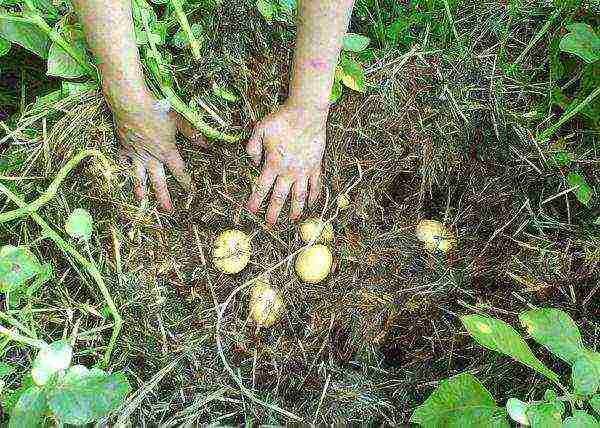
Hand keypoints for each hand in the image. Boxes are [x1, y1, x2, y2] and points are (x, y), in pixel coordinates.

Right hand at [114, 93, 203, 209]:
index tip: (191, 193)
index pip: (179, 171)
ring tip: (141, 200)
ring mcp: (135, 153)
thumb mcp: (179, 120)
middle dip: (163, 196)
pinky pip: (123, 160)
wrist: (130, 103)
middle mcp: (151, 156)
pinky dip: (123, 167)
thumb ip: (192, 133)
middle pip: (158, 180)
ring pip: (138, 175)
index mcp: (166, 151)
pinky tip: (124, 172)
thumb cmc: (157, 109)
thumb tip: (208, 143)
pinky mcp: (123, 146)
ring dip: (140, 188)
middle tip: (167, 210)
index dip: (186, 182)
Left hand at [246, 103, 326, 223]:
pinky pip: (316, 185)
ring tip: (293, 220)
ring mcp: (303, 171)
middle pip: (279, 197)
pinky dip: (314, 196)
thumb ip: (252, 148)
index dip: (256, 200)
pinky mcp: (315, 166)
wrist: (306, 114)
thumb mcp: (259, 130)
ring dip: (295, 209)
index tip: (251, 211)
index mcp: (272, 164)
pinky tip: (311, 204)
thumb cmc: (282, 120)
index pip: (261, 187)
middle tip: (270, 224)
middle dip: (274, 212)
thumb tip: (252, 163)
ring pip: (299, 196)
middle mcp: (288, 172)